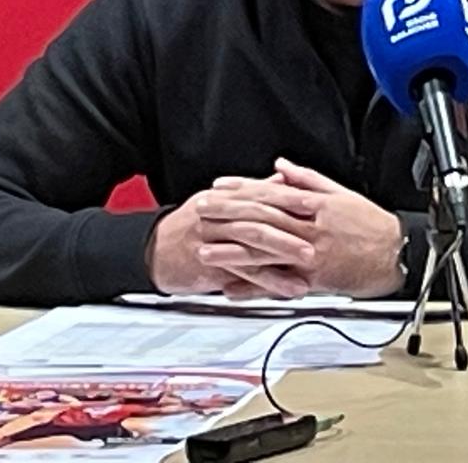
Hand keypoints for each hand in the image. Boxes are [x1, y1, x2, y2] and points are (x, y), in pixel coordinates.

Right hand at [146, 185, 310, 298]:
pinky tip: (287, 287)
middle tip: (316, 238)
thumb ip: (254, 191)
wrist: (151, 251)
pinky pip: (242, 273)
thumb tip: (282, 178)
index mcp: (225, 197)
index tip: (314, 201)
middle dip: (291, 228)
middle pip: (259, 218)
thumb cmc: (189, 227)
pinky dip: (268, 281)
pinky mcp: (210, 266)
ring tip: (308, 264)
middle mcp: (219, 215)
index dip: (288, 197)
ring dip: (283, 255)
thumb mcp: (220, 203)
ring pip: (252, 244)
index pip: (261, 193)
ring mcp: (213, 239)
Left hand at [207, 158, 407, 298]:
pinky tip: (231, 287)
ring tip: (206, 250)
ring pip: (265, 252)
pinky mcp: (312, 279)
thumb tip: (281, 167)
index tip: (219, 188)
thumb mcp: (340, 193)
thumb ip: (307, 179)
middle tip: (203, 211)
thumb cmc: (369, 224)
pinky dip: (253, 286)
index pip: (272, 193)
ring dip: (232, 252)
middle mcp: (310, 229)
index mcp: (317, 205)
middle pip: (262, 220)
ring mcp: (310, 255)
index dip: (243, 190)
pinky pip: (278, 282)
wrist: (393, 253)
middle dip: (229, 215)